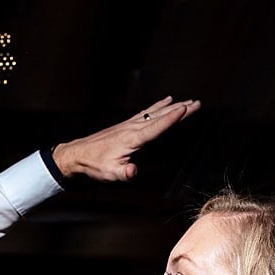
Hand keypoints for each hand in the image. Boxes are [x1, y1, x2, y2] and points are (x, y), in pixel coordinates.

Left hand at [51, 96, 200, 181]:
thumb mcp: (109, 173)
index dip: (172, 118)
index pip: (156, 127)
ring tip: (188, 101)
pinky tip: (165, 101)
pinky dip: (158, 106)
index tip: (186, 108)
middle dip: (179, 109)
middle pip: (160, 116)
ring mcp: (129, 124)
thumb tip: (134, 171)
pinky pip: (146, 112)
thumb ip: (124, 173)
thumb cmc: (94, 165)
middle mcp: (132, 128)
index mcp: (132, 138)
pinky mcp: (125, 124)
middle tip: (197, 103)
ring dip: (172, 106)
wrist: (77, 154)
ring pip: (154, 112)